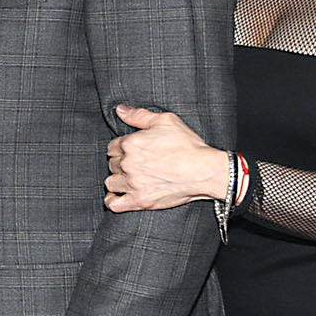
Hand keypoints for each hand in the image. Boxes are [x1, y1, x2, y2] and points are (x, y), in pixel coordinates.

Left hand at [105, 106, 229, 212]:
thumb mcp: (166, 121)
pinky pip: (114, 204)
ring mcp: (133, 184)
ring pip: (111, 182)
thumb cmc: (189, 146)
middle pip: (112, 164)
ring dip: (118, 180)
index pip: (113, 146)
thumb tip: (120, 110)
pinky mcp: (140, 201)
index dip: (122, 148)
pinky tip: (119, 196)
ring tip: (130, 179)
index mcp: (131, 144)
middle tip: (136, 164)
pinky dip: (114, 201)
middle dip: (121, 163)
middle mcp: (129, 164)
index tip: (131, 151)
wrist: (205, 171)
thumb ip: (140, 115)